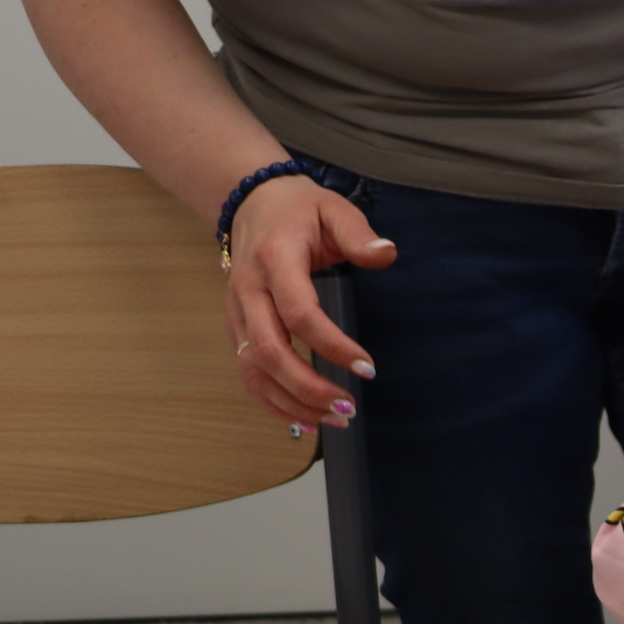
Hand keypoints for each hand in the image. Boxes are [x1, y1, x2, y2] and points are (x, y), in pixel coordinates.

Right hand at [222, 176, 399, 426]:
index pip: (299, 313)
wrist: (253, 204)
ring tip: (335, 419)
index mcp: (274, 260)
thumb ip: (359, 234)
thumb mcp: (334, 209)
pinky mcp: (237, 328)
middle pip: (268, 351)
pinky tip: (306, 418)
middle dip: (308, 386)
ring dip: (292, 401)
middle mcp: (248, 291)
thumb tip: (386, 254)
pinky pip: (248, 373)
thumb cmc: (299, 210)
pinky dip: (273, 401)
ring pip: (253, 370)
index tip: (367, 368)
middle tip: (348, 406)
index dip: (332, 346)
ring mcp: (238, 313)